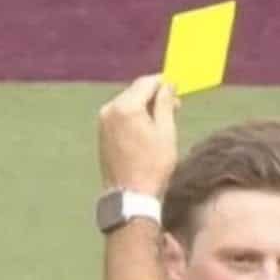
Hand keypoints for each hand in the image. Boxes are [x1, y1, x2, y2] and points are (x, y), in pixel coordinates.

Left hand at [97, 74, 178, 196]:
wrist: (130, 197)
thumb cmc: (152, 167)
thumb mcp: (166, 133)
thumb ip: (165, 103)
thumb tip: (167, 84)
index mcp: (126, 106)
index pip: (147, 82)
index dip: (164, 83)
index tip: (178, 89)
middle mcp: (110, 109)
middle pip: (135, 91)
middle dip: (154, 96)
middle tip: (174, 107)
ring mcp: (103, 122)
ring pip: (127, 104)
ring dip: (144, 107)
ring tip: (161, 122)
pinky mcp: (102, 134)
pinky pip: (120, 116)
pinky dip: (133, 118)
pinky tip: (145, 131)